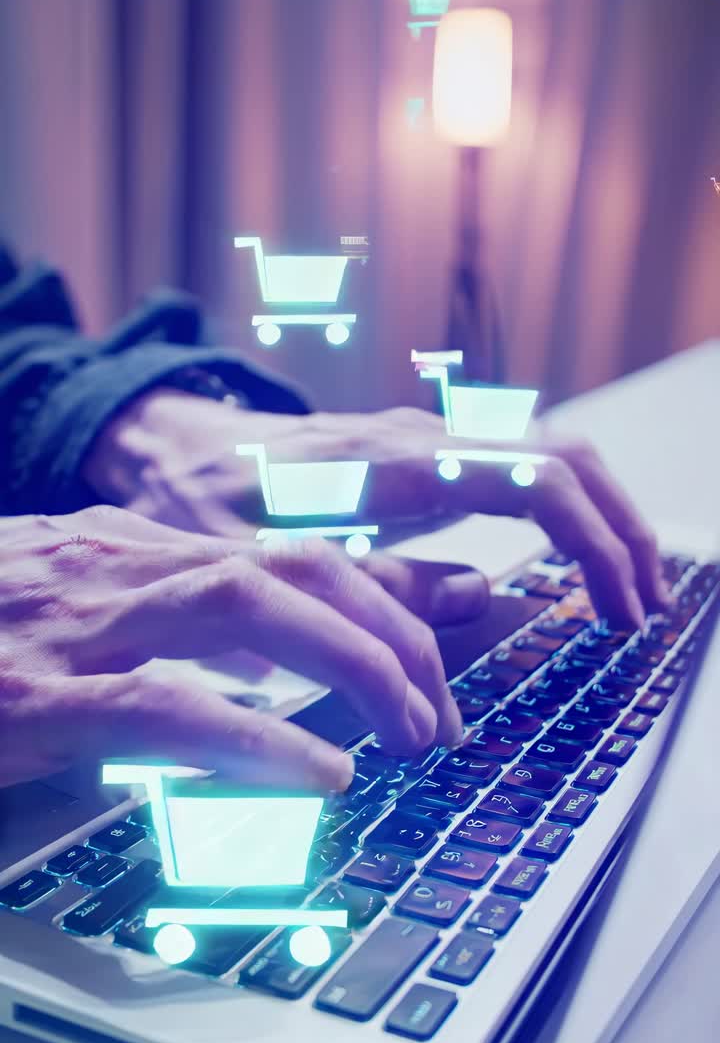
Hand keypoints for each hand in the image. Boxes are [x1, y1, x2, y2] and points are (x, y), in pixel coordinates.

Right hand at [0, 506, 464, 790]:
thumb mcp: (84, 621)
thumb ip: (171, 641)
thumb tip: (256, 686)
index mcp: (137, 553)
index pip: (292, 553)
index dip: (385, 592)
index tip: (449, 636)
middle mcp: (123, 568)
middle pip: (296, 567)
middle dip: (393, 632)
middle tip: (445, 713)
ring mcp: (79, 624)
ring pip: (249, 606)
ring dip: (353, 664)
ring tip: (414, 733)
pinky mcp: (35, 697)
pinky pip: (167, 704)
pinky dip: (258, 736)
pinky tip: (323, 772)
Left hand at [84, 391, 668, 627]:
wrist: (167, 446)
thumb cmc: (204, 503)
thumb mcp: (272, 563)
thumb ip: (376, 585)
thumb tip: (487, 595)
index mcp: (394, 462)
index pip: (535, 478)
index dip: (593, 540)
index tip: (619, 605)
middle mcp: (422, 437)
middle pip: (563, 456)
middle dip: (619, 528)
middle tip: (646, 606)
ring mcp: (424, 439)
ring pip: (547, 454)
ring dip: (598, 517)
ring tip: (627, 588)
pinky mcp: (418, 455)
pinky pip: (514, 467)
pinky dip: (560, 510)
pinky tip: (570, 556)